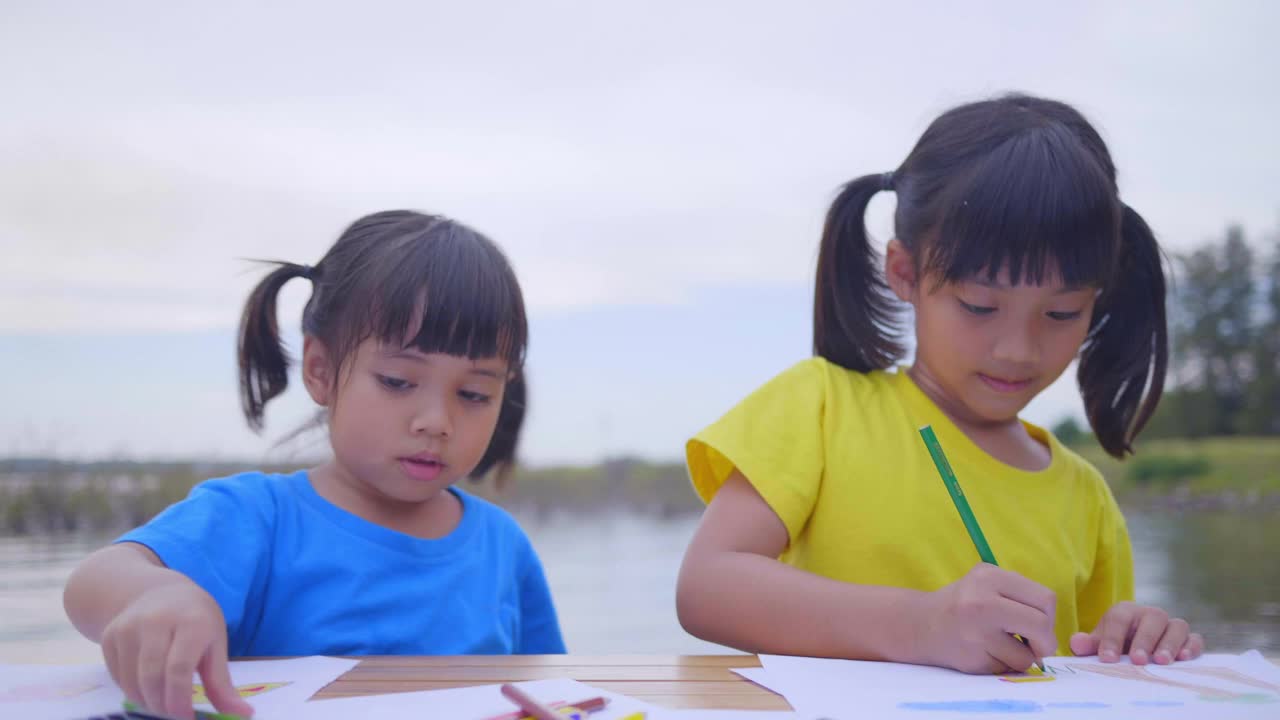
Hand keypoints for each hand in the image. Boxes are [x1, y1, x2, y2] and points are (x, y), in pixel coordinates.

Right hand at [101, 582, 254, 718]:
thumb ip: (222, 682)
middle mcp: (155, 620)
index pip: (179, 669)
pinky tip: (147, 687)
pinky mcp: (109, 636)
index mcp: (191, 621)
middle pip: (152, 677)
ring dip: (146, 702)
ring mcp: (128, 627)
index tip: (187, 718)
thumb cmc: (195, 620)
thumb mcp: (215, 643)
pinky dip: (132, 691)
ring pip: (131, 681)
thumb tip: (243, 714)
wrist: (160, 592)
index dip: (180, 700)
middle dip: (163, 705)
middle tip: (174, 715)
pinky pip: (118, 677)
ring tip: (163, 702)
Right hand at [916, 563, 1057, 674]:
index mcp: (989, 577)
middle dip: (1045, 641)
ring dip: (1021, 656)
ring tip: (1000, 645)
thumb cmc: (963, 603)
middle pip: (1041, 625)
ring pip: (1026, 655)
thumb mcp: (986, 583)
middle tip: (1037, 646)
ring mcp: (976, 632)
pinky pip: (1008, 668)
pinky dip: (1003, 664)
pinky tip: (985, 652)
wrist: (920, 625)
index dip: (1049, 616)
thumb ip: (1019, 595)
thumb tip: (1051, 627)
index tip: (1039, 625)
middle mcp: (981, 602)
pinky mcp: (972, 658)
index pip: (1044, 599)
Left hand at [1070, 601, 1203, 664]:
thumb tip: (1077, 643)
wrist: (1133, 649)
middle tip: (1138, 660)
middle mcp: (1150, 615)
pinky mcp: (1188, 639)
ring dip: (1170, 643)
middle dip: (1145, 640)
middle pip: (1152, 619)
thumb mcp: (1098, 645)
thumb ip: (1087, 644)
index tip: (1106, 659)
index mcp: (1125, 612)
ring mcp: (1170, 626)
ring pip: (1176, 626)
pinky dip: (1192, 646)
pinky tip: (1184, 658)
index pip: (1119, 618)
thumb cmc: (1114, 646)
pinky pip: (1194, 638)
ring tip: (1161, 661)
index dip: (1111, 638)